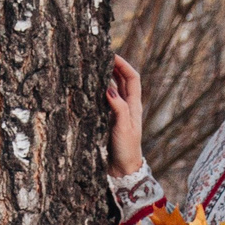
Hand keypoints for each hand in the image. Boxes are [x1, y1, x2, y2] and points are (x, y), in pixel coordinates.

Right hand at [106, 56, 144, 178]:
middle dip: (114, 66)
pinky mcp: (109, 120)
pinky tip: (90, 88)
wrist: (122, 170)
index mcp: (134, 106)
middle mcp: (127, 106)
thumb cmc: (126, 150)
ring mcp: (118, 113)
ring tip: (94, 67)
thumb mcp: (123, 128)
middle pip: (123, 80)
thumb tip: (109, 89)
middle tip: (100, 56)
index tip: (111, 54)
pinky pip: (105, 101)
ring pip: (114, 89)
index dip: (123, 64)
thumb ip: (118, 108)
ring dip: (107, 76)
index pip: (132, 78)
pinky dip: (99, 91)